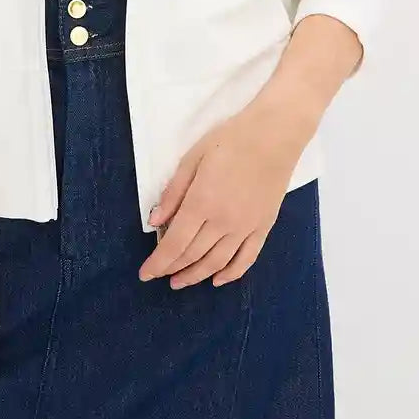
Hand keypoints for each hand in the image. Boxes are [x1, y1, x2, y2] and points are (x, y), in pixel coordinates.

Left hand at [138, 93, 315, 288]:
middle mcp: (223, 222)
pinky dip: (231, 274)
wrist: (274, 136)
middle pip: (193, 255)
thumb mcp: (192, 158)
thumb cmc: (230, 140)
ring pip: (217, 262)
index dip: (158, 262)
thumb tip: (155, 221)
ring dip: (197, 275)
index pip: (175, 243)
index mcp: (202, 203)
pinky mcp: (264, 228)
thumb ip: (173, 192)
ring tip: (181, 282)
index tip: (144, 274)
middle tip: (159, 276)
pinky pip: (246, 259)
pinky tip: (218, 280)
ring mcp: (246, 228)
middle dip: (172, 269)